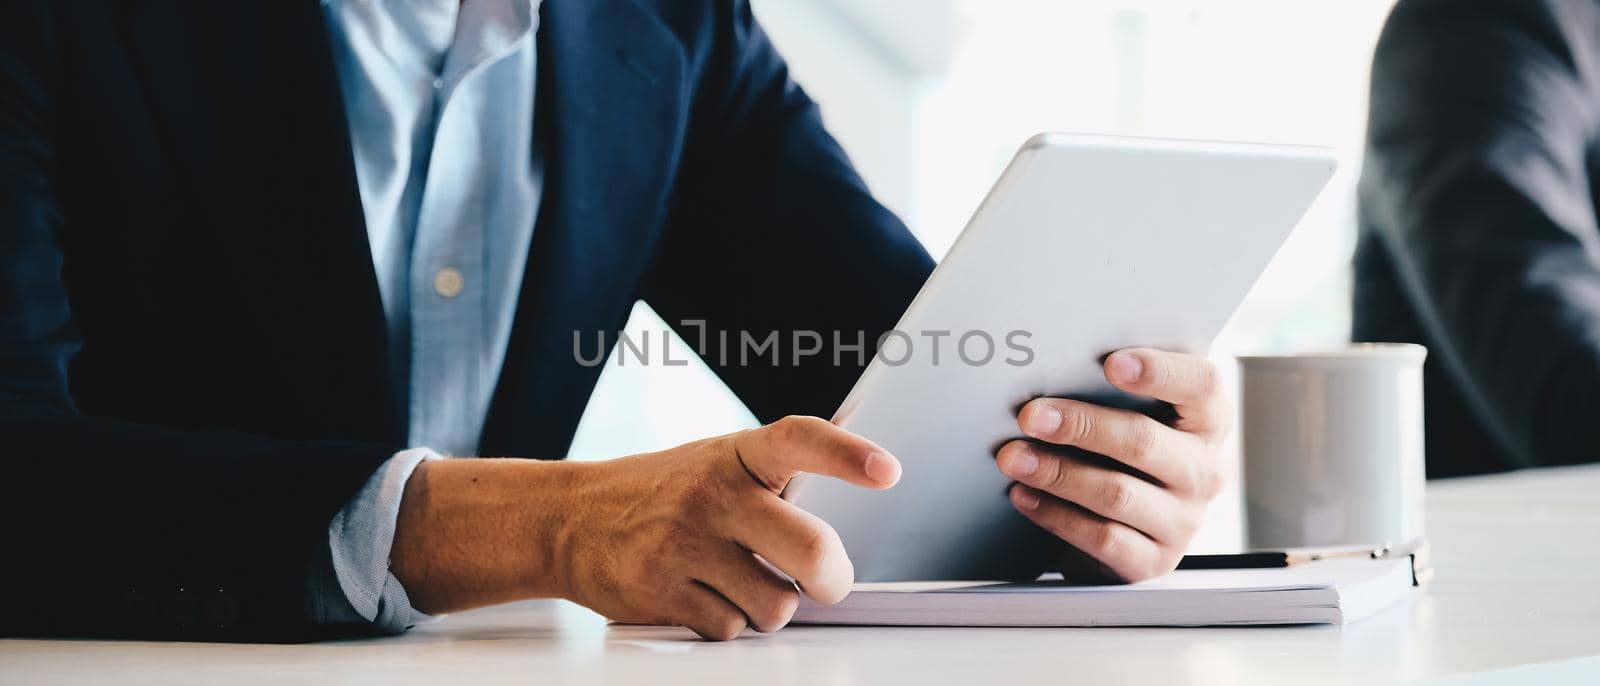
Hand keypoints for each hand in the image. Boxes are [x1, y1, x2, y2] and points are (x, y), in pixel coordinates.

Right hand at [390, 416, 900, 640]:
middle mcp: (711, 494)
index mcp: (736, 455)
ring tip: (738, 580)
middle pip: (808, 550)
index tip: (888, 471)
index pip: (800, 440)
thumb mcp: (719, 461)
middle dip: (832, 579)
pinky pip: (728, 630)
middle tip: (828, 582)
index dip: (846, 454)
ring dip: (768, 606)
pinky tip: (699, 594)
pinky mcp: (659, 592)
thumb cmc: (663, 492)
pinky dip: (724, 622)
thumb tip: (865, 457)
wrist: (568, 519)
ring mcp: (682, 544)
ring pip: (774, 606)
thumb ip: (779, 472)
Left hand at [994, 348, 1228, 581]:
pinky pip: (1102, 538)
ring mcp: (1183, 522)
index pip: (1203, 386)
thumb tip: (1050, 365)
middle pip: (1144, 442)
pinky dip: (1056, 515)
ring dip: (1057, 473)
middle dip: (1081, 426)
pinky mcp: (1153, 561)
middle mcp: (1204, 472)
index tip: (1112, 363)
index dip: (1161, 372)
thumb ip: (1109, 388)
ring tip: (1012, 457)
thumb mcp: (1130, 413)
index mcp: (1208, 422)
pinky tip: (1023, 495)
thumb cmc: (1121, 450)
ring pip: (1117, 493)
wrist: (1125, 525)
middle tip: (1031, 416)